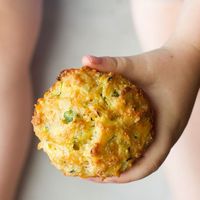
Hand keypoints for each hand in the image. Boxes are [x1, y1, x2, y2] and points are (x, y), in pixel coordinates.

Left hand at [82, 40, 199, 182]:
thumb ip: (112, 63)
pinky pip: (147, 140)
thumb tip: (84, 59)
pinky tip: (115, 139)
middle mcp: (168, 132)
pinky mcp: (162, 120)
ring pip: (146, 154)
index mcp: (167, 126)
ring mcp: (166, 127)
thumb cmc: (169, 63)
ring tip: (101, 162)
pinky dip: (131, 147)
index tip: (102, 178)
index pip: (149, 164)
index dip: (126, 176)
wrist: (190, 56)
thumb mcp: (139, 64)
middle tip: (94, 173)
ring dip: (125, 161)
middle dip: (120, 173)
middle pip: (144, 164)